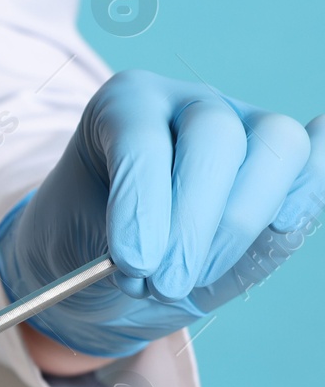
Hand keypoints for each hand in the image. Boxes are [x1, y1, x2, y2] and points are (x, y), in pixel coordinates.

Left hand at [0, 69, 324, 358]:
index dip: (142, 204)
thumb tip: (203, 211)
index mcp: (124, 104)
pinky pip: (309, 165)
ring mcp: (243, 123)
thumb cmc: (88, 248)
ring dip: (240, 223)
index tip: (132, 262)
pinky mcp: (281, 161)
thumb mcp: (85, 242)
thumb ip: (135, 225)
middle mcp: (187, 103)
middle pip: (215, 136)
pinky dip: (305, 192)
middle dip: (193, 221)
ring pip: (274, 145)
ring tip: (190, 280)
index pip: (142, 139)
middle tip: (164, 283)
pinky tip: (282, 222)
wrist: (104, 279)